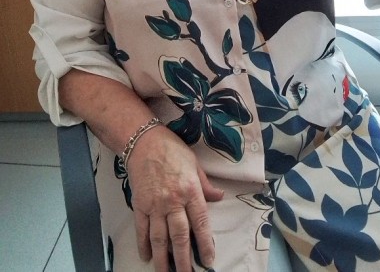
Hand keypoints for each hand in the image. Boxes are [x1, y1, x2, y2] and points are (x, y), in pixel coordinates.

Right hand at [128, 126, 222, 271]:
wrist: (144, 141)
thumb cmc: (172, 149)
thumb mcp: (194, 164)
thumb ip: (205, 185)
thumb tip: (219, 198)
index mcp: (190, 190)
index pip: (200, 223)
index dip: (205, 244)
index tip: (209, 260)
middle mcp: (173, 201)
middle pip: (180, 236)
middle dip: (185, 259)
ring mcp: (155, 204)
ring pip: (160, 238)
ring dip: (164, 259)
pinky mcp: (140, 204)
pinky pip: (142, 228)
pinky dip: (144, 244)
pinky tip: (147, 256)